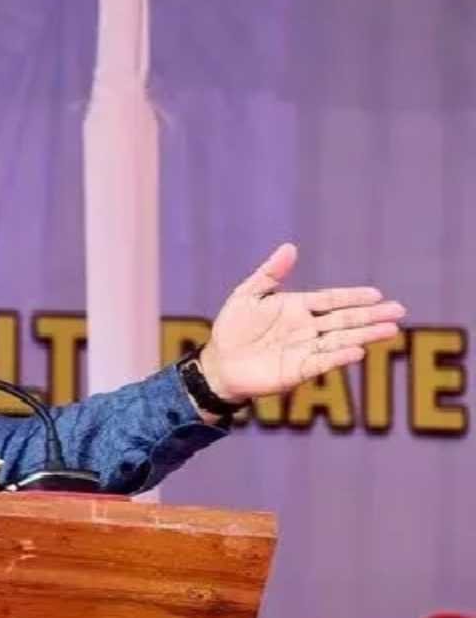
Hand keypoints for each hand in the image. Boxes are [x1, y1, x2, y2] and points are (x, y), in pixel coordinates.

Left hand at [199, 243, 405, 403]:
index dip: (353, 297)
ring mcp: (305, 350)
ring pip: (341, 340)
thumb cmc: (232, 328)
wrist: (218, 362)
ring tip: (390, 330)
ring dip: (365, 335)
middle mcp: (307, 328)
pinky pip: (322, 362)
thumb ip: (270, 273)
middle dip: (371, 315)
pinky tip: (357, 351)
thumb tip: (290, 247)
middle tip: (398, 310)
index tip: (376, 294)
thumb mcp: (246, 295)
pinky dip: (338, 357)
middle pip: (344, 320)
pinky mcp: (298, 370)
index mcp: (297, 308)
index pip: (331, 300)